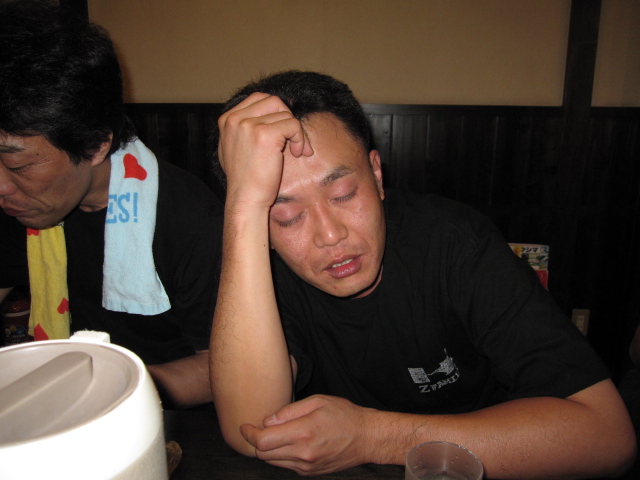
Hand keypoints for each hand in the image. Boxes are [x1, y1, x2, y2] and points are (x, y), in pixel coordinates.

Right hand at [217, 92, 312, 208]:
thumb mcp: (235, 147)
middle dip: (288, 119)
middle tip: (295, 140)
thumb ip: (243, 129)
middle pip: (273, 102)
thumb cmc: (245, 178)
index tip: (284, 131)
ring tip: (297, 151)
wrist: (246, 198)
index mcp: (227, 119)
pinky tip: (298, 154)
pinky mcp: (265, 134)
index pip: (258, 98)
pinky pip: (293, 124)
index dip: (277, 112)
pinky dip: (301, 138)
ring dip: (297, 132)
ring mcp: (249, 125)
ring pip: (285, 114)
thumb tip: (265, 115)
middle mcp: (235, 119)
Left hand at [240, 394, 373, 474]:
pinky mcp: (310, 472)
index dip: (249, 434)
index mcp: (303, 433)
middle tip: (256, 428)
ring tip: (273, 434)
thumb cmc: (344, 415)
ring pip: (273, 462)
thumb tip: (267, 420)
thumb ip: (289, 410)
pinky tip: (288, 442)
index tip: (245, 426)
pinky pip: (286, 465)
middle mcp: (302, 454)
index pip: (263, 441)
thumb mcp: (317, 401)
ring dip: (268, 449)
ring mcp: (306, 466)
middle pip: (263, 454)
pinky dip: (281, 454)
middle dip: (256, 441)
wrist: (367, 438)